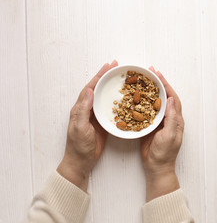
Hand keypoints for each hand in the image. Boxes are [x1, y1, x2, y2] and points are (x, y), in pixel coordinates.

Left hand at [57, 61, 117, 191]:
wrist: (81, 162)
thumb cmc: (78, 146)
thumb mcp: (79, 126)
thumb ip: (83, 109)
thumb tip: (88, 90)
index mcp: (80, 108)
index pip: (90, 87)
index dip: (99, 76)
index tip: (108, 66)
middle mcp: (88, 109)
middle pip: (97, 88)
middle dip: (106, 76)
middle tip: (116, 67)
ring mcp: (96, 115)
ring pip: (104, 96)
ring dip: (112, 87)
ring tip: (122, 78)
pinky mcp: (103, 122)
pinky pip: (111, 108)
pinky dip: (118, 101)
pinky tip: (125, 98)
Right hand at [141, 67, 184, 201]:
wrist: (156, 167)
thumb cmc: (164, 153)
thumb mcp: (169, 135)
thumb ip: (171, 118)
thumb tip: (171, 99)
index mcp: (176, 119)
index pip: (172, 98)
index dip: (166, 85)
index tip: (158, 75)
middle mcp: (168, 118)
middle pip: (164, 97)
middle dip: (157, 84)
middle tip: (148, 73)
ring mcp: (159, 122)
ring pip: (155, 102)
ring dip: (149, 91)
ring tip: (141, 81)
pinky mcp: (150, 126)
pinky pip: (146, 111)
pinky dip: (141, 103)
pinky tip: (134, 98)